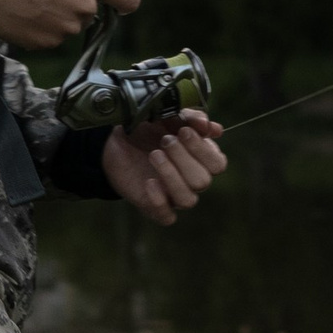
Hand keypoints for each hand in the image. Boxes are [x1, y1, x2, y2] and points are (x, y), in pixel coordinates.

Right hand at [0, 0, 139, 50]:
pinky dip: (39, 31)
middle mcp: (84, 6)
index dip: (122, 3)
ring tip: (29, 2)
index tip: (118, 5)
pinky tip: (22, 15)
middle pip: (89, 14)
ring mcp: (66, 28)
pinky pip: (50, 39)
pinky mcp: (47, 43)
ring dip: (54, 19)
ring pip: (68, 27)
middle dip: (71, 6)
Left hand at [104, 110, 226, 226]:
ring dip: (171, 175)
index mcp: (201, 159)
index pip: (217, 164)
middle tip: (166, 140)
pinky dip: (159, 201)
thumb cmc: (147, 130)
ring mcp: (174, 196)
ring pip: (188, 200)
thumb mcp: (166, 116)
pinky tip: (149, 182)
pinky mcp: (154, 207)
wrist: (114, 144)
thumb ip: (190, 117)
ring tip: (154, 155)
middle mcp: (191, 180)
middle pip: (203, 181)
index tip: (183, 130)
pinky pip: (167, 217)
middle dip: (184, 159)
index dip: (203, 149)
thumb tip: (211, 127)